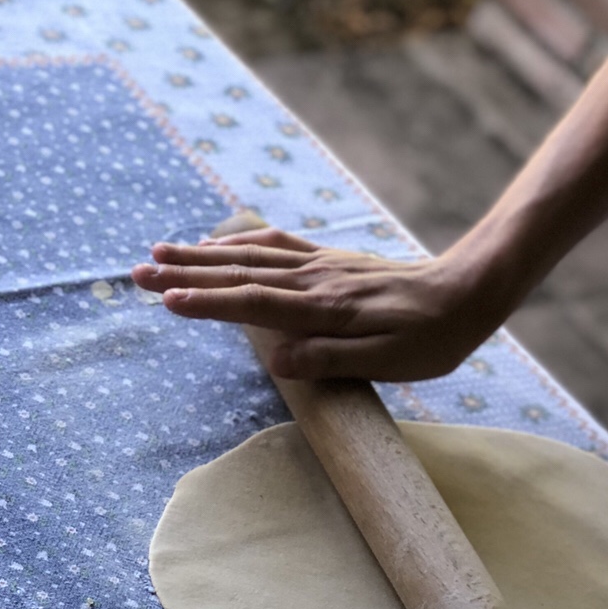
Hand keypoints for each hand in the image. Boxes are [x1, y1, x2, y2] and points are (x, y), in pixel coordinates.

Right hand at [132, 229, 509, 380]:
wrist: (471, 291)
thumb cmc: (432, 340)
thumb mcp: (389, 363)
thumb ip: (331, 359)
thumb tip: (277, 360)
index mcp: (324, 310)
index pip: (254, 305)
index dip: (208, 304)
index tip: (166, 302)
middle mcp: (315, 282)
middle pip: (238, 275)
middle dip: (185, 275)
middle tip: (136, 274)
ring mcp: (321, 267)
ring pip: (249, 257)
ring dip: (201, 256)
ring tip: (159, 253)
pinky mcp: (330, 262)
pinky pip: (274, 247)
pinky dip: (239, 246)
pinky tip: (218, 246)